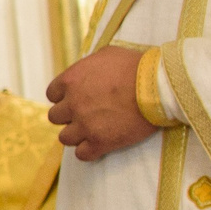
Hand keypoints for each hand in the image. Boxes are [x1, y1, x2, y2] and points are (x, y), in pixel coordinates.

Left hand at [47, 45, 155, 162]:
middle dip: (69, 116)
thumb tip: (86, 70)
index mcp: (71, 80)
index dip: (64, 98)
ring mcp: (85, 124)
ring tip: (92, 132)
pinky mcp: (100, 142)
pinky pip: (82, 155)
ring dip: (77, 135)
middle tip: (86, 115)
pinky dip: (89, 151)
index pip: (52, 94)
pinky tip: (100, 146)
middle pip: (56, 117)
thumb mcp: (107, 55)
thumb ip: (89, 65)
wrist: (158, 86)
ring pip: (65, 138)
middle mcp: (73, 103)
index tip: (76, 99)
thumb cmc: (137, 66)